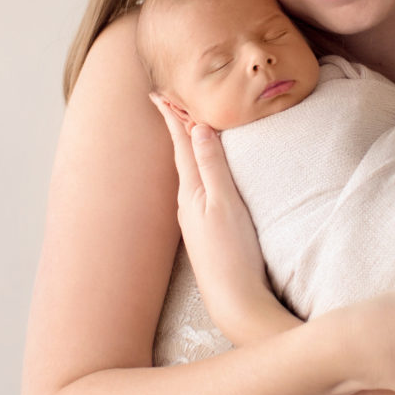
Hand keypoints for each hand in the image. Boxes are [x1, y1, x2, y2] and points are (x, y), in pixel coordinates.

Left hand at [151, 96, 288, 341]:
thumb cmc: (233, 254)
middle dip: (175, 128)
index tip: (158, 94)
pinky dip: (199, 169)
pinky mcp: (207, 231)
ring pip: (189, 172)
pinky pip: (199, 187)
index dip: (172, 117)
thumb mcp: (225, 204)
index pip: (181, 144)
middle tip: (167, 102)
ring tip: (186, 129)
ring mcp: (196, 219)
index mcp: (191, 191)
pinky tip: (204, 175)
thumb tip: (199, 128)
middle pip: (181, 155)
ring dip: (187, 147)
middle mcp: (188, 203)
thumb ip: (213, 167)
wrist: (236, 301)